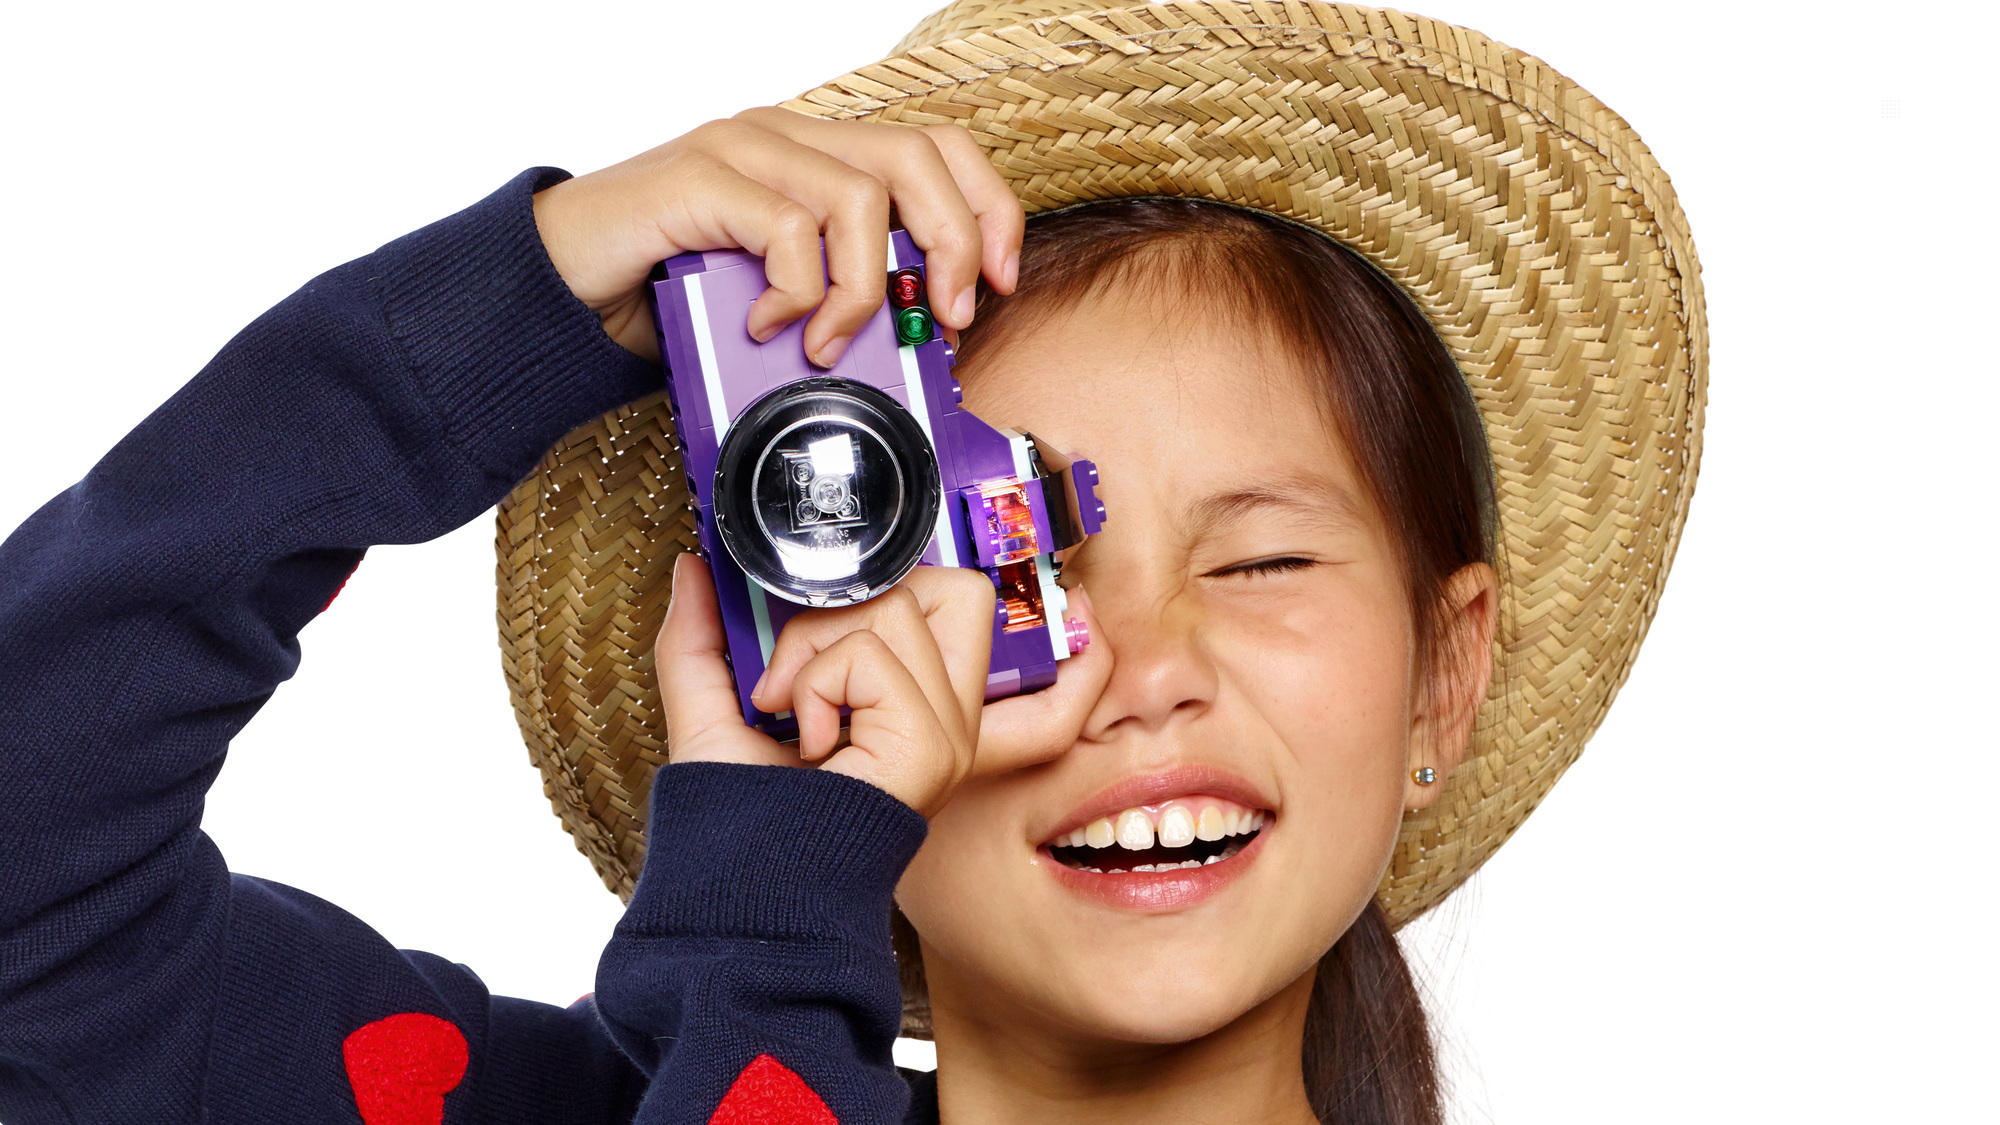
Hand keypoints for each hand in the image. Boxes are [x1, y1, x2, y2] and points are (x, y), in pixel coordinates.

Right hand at [530, 106, 1025, 365]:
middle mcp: (787, 136)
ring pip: (858, 198)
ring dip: (862, 290)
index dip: (987, 211)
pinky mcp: (701, 179)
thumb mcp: (779, 298)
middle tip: (943, 320)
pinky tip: (768, 327)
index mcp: (816, 154)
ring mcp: (743, 150)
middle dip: (953, 246)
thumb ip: (843, 297)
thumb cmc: (669, 294)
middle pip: (917, 158)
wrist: (560, 288)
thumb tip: (923, 342)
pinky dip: (795, 293)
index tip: (1000, 284)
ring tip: (825, 344)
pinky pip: (787, 229)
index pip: (937, 149)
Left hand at [655, 552, 1109, 819]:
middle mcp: (947, 714)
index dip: (887, 582)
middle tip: (790, 679)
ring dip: (813, 652)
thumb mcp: (709, 705)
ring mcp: (947, 730)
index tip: (813, 615)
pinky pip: (870, 655)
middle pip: (937, 584)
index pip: (954, 594)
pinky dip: (816, 685)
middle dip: (838, 610)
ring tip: (790, 714)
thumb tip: (694, 563)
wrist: (737, 890)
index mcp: (914, 702)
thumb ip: (700, 633)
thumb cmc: (736, 821)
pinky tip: (806, 740)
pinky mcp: (932, 743)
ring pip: (892, 606)